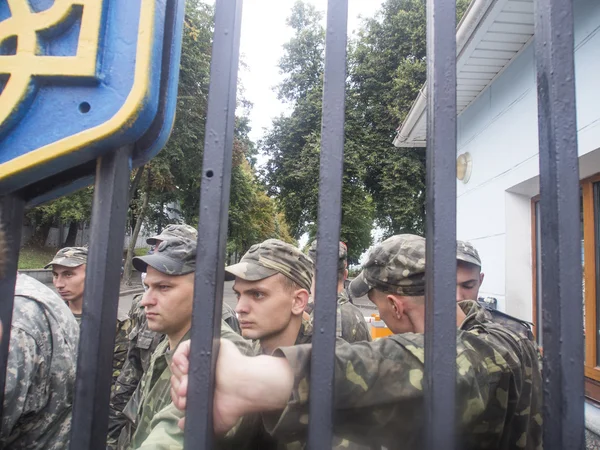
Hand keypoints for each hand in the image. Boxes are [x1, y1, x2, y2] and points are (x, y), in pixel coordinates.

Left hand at [171, 339, 294, 433]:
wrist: (244, 389)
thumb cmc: (234, 404)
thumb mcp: (215, 421)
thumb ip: (197, 421)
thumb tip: (181, 424)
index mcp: (202, 385)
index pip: (179, 387)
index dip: (177, 396)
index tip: (183, 404)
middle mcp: (201, 371)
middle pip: (177, 375)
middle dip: (178, 388)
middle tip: (186, 395)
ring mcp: (203, 357)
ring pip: (179, 363)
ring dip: (179, 375)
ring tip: (187, 386)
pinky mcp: (206, 346)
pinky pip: (185, 348)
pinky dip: (180, 357)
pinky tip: (185, 368)